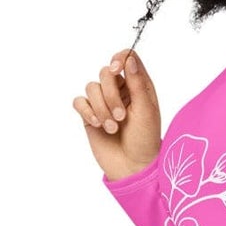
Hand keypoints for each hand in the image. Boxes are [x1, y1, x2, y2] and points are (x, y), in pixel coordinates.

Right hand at [74, 47, 162, 180]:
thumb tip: (129, 59)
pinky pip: (80, 102)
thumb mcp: (146, 111)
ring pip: (92, 88)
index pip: (126, 58)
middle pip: (105, 72)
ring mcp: (103, 103)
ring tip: (112, 128)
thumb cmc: (145, 140)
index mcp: (138, 86)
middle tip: (121, 117)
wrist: (132, 167)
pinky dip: (87, 112)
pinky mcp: (90, 116)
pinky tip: (98, 125)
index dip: (119, 58)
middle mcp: (120, 91)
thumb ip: (137, 84)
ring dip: (101, 108)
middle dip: (110, 95)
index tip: (116, 69)